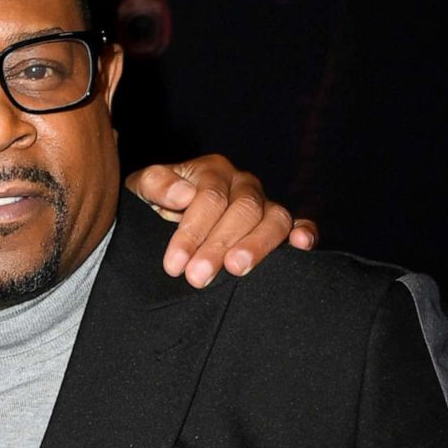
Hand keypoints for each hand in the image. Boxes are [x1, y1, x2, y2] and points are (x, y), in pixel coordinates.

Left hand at [125, 154, 318, 287]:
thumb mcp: (142, 189)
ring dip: (257, 246)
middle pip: (242, 210)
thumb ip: (156, 185)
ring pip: (274, 218)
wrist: (162, 213)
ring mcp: (264, 202)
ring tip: (236, 270)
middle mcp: (243, 183)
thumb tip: (184, 194)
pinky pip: (298, 223)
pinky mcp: (278, 223)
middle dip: (218, 246)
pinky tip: (301, 245)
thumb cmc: (154, 201)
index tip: (174, 264)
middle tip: (197, 277)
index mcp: (211, 170)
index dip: (192, 232)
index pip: (209, 198)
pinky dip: (305, 232)